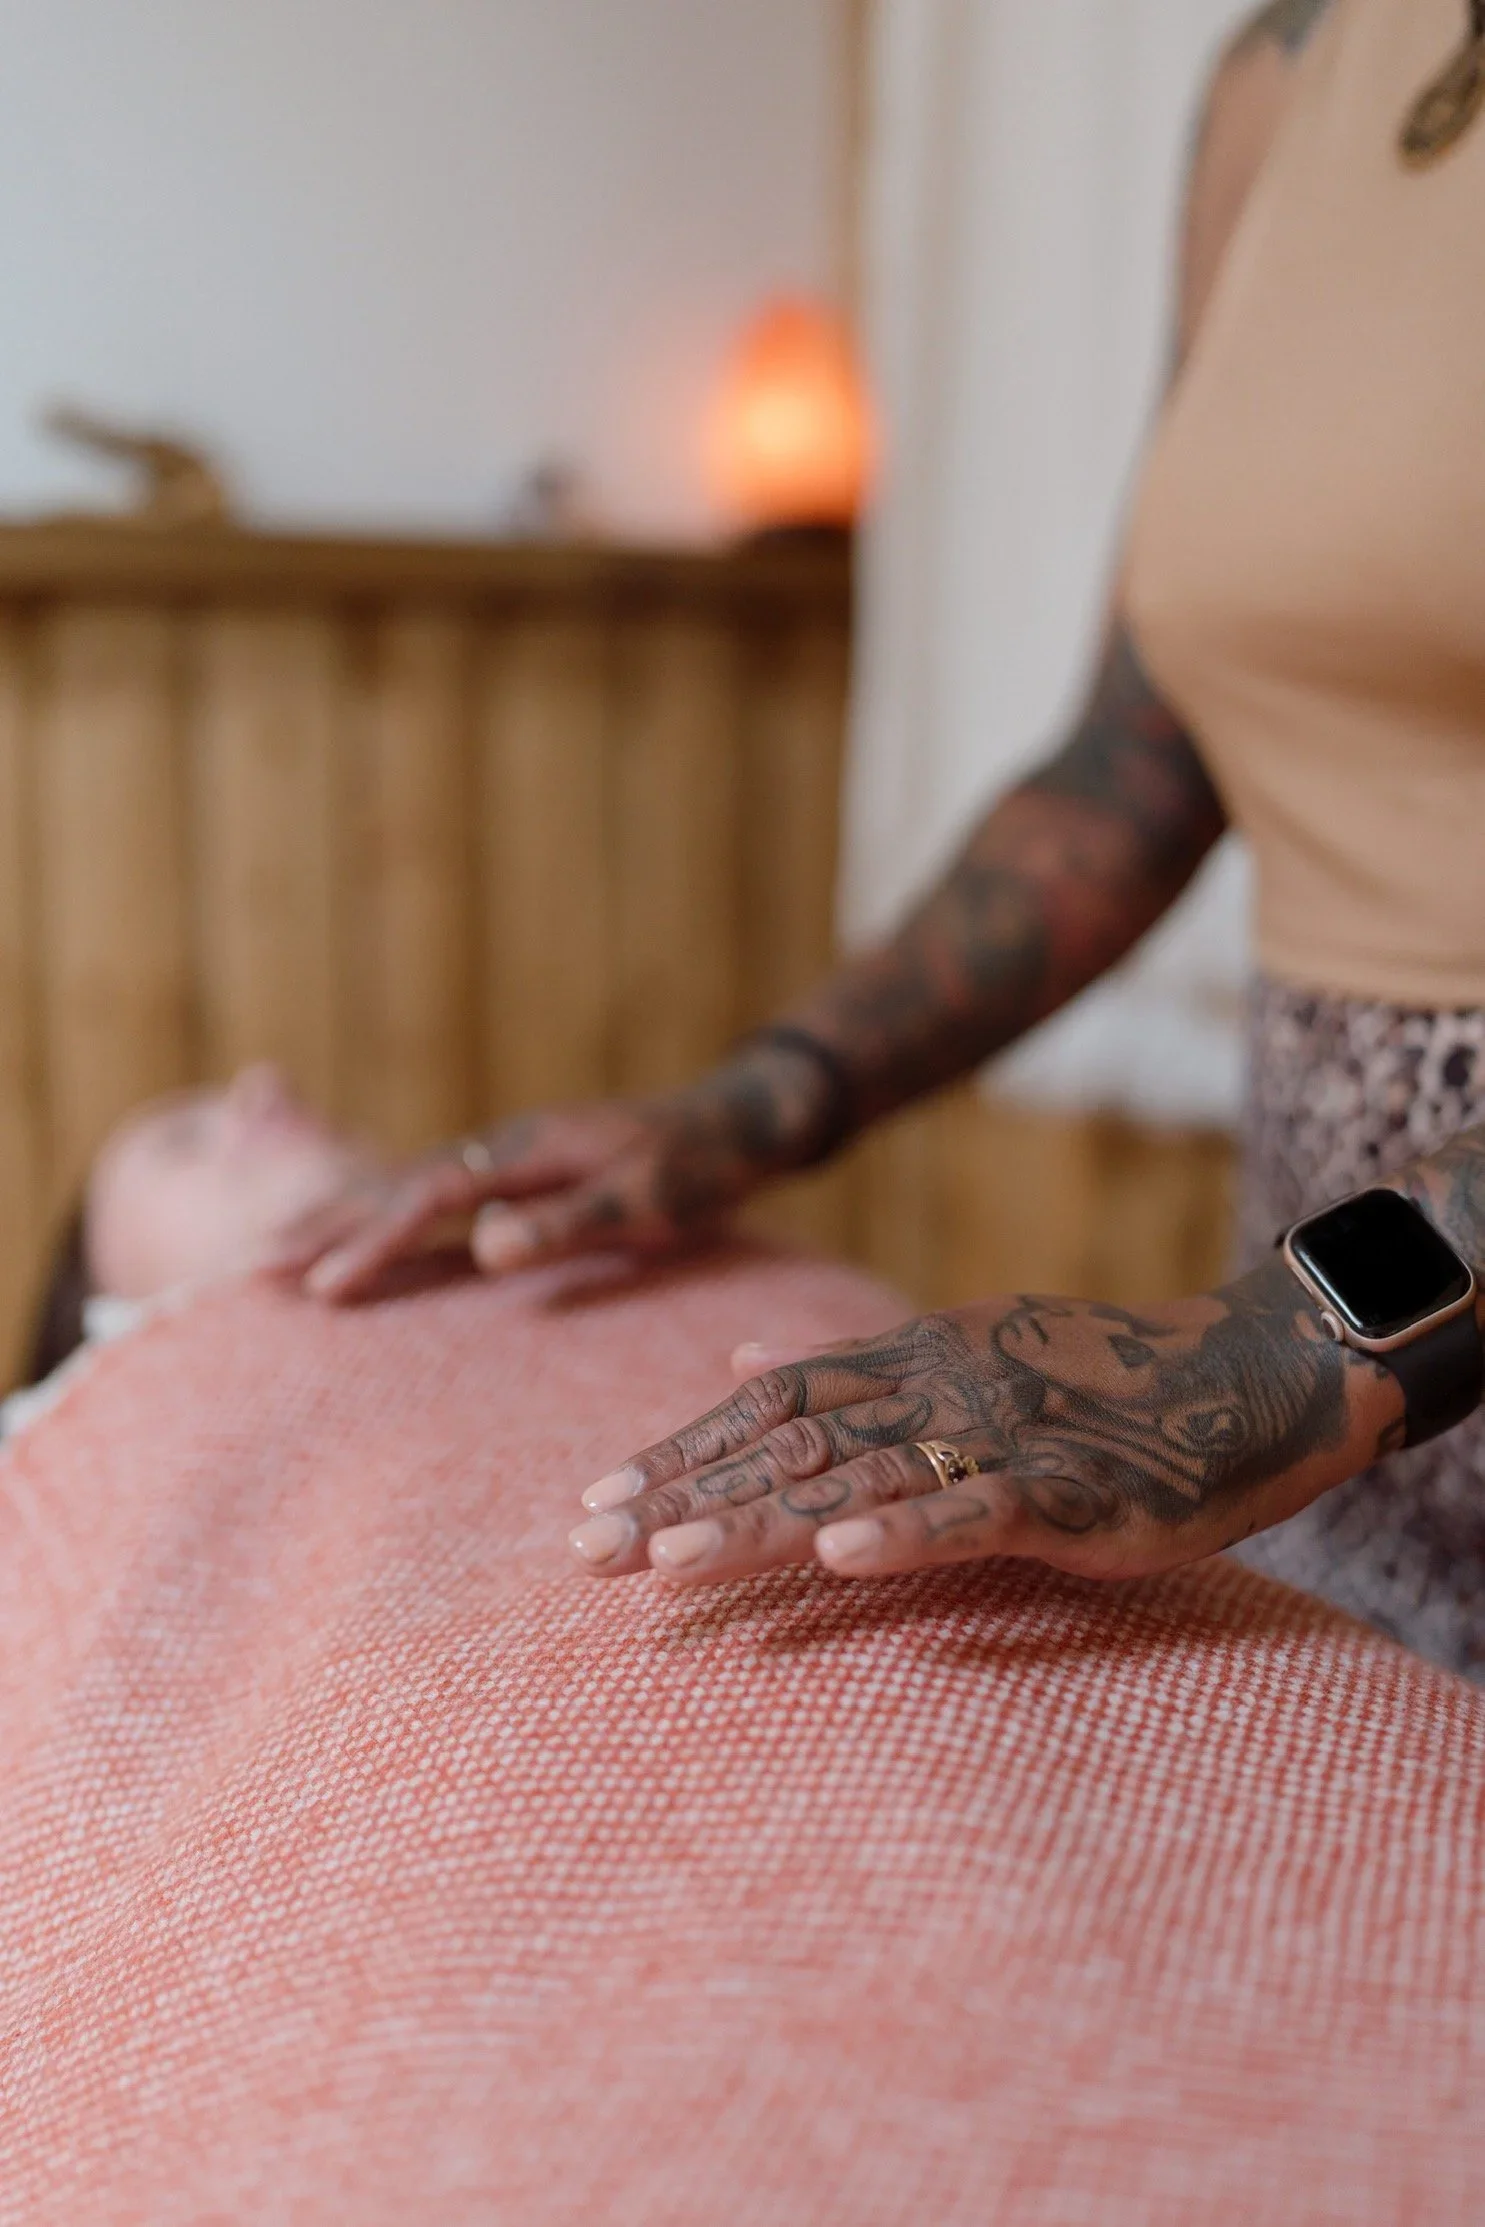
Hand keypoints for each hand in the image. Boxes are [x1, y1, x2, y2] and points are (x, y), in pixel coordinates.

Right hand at [272, 1040, 842, 1302]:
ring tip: (275, 1251)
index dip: (372, 1243)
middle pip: (395, 1185)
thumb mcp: (644, 1203)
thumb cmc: (697, 1168)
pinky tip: (358, 1236)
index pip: (429, 1199)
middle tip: (251, 1269)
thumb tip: (482, 1244)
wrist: (735, 1121)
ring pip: (405, 1185)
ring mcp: (506, 1156)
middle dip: (324, 1226)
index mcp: (525, 1151)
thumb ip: (567, 1223)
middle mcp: (503, 1147)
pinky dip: (382, 1215)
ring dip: (340, 1219)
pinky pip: (431, 1194)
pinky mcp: (516, 1172)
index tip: (322, 1287)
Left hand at [568, 1259, 1399, 1588]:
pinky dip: (902, 1531)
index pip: (768, 1402)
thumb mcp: (958, 1356)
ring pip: (858, 1477)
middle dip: (683, 1495)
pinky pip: (973, 1511)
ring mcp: (998, 1437)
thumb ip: (847, 1368)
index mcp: (907, 1360)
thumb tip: (731, 1360)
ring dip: (757, 1518)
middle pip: (786, 1442)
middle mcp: (934, 1388)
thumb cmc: (1097, 1385)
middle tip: (586, 1544)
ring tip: (667, 1559)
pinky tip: (835, 1556)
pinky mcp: (1067, 1491)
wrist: (1243, 1380)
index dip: (679, 1450)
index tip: (594, 1500)